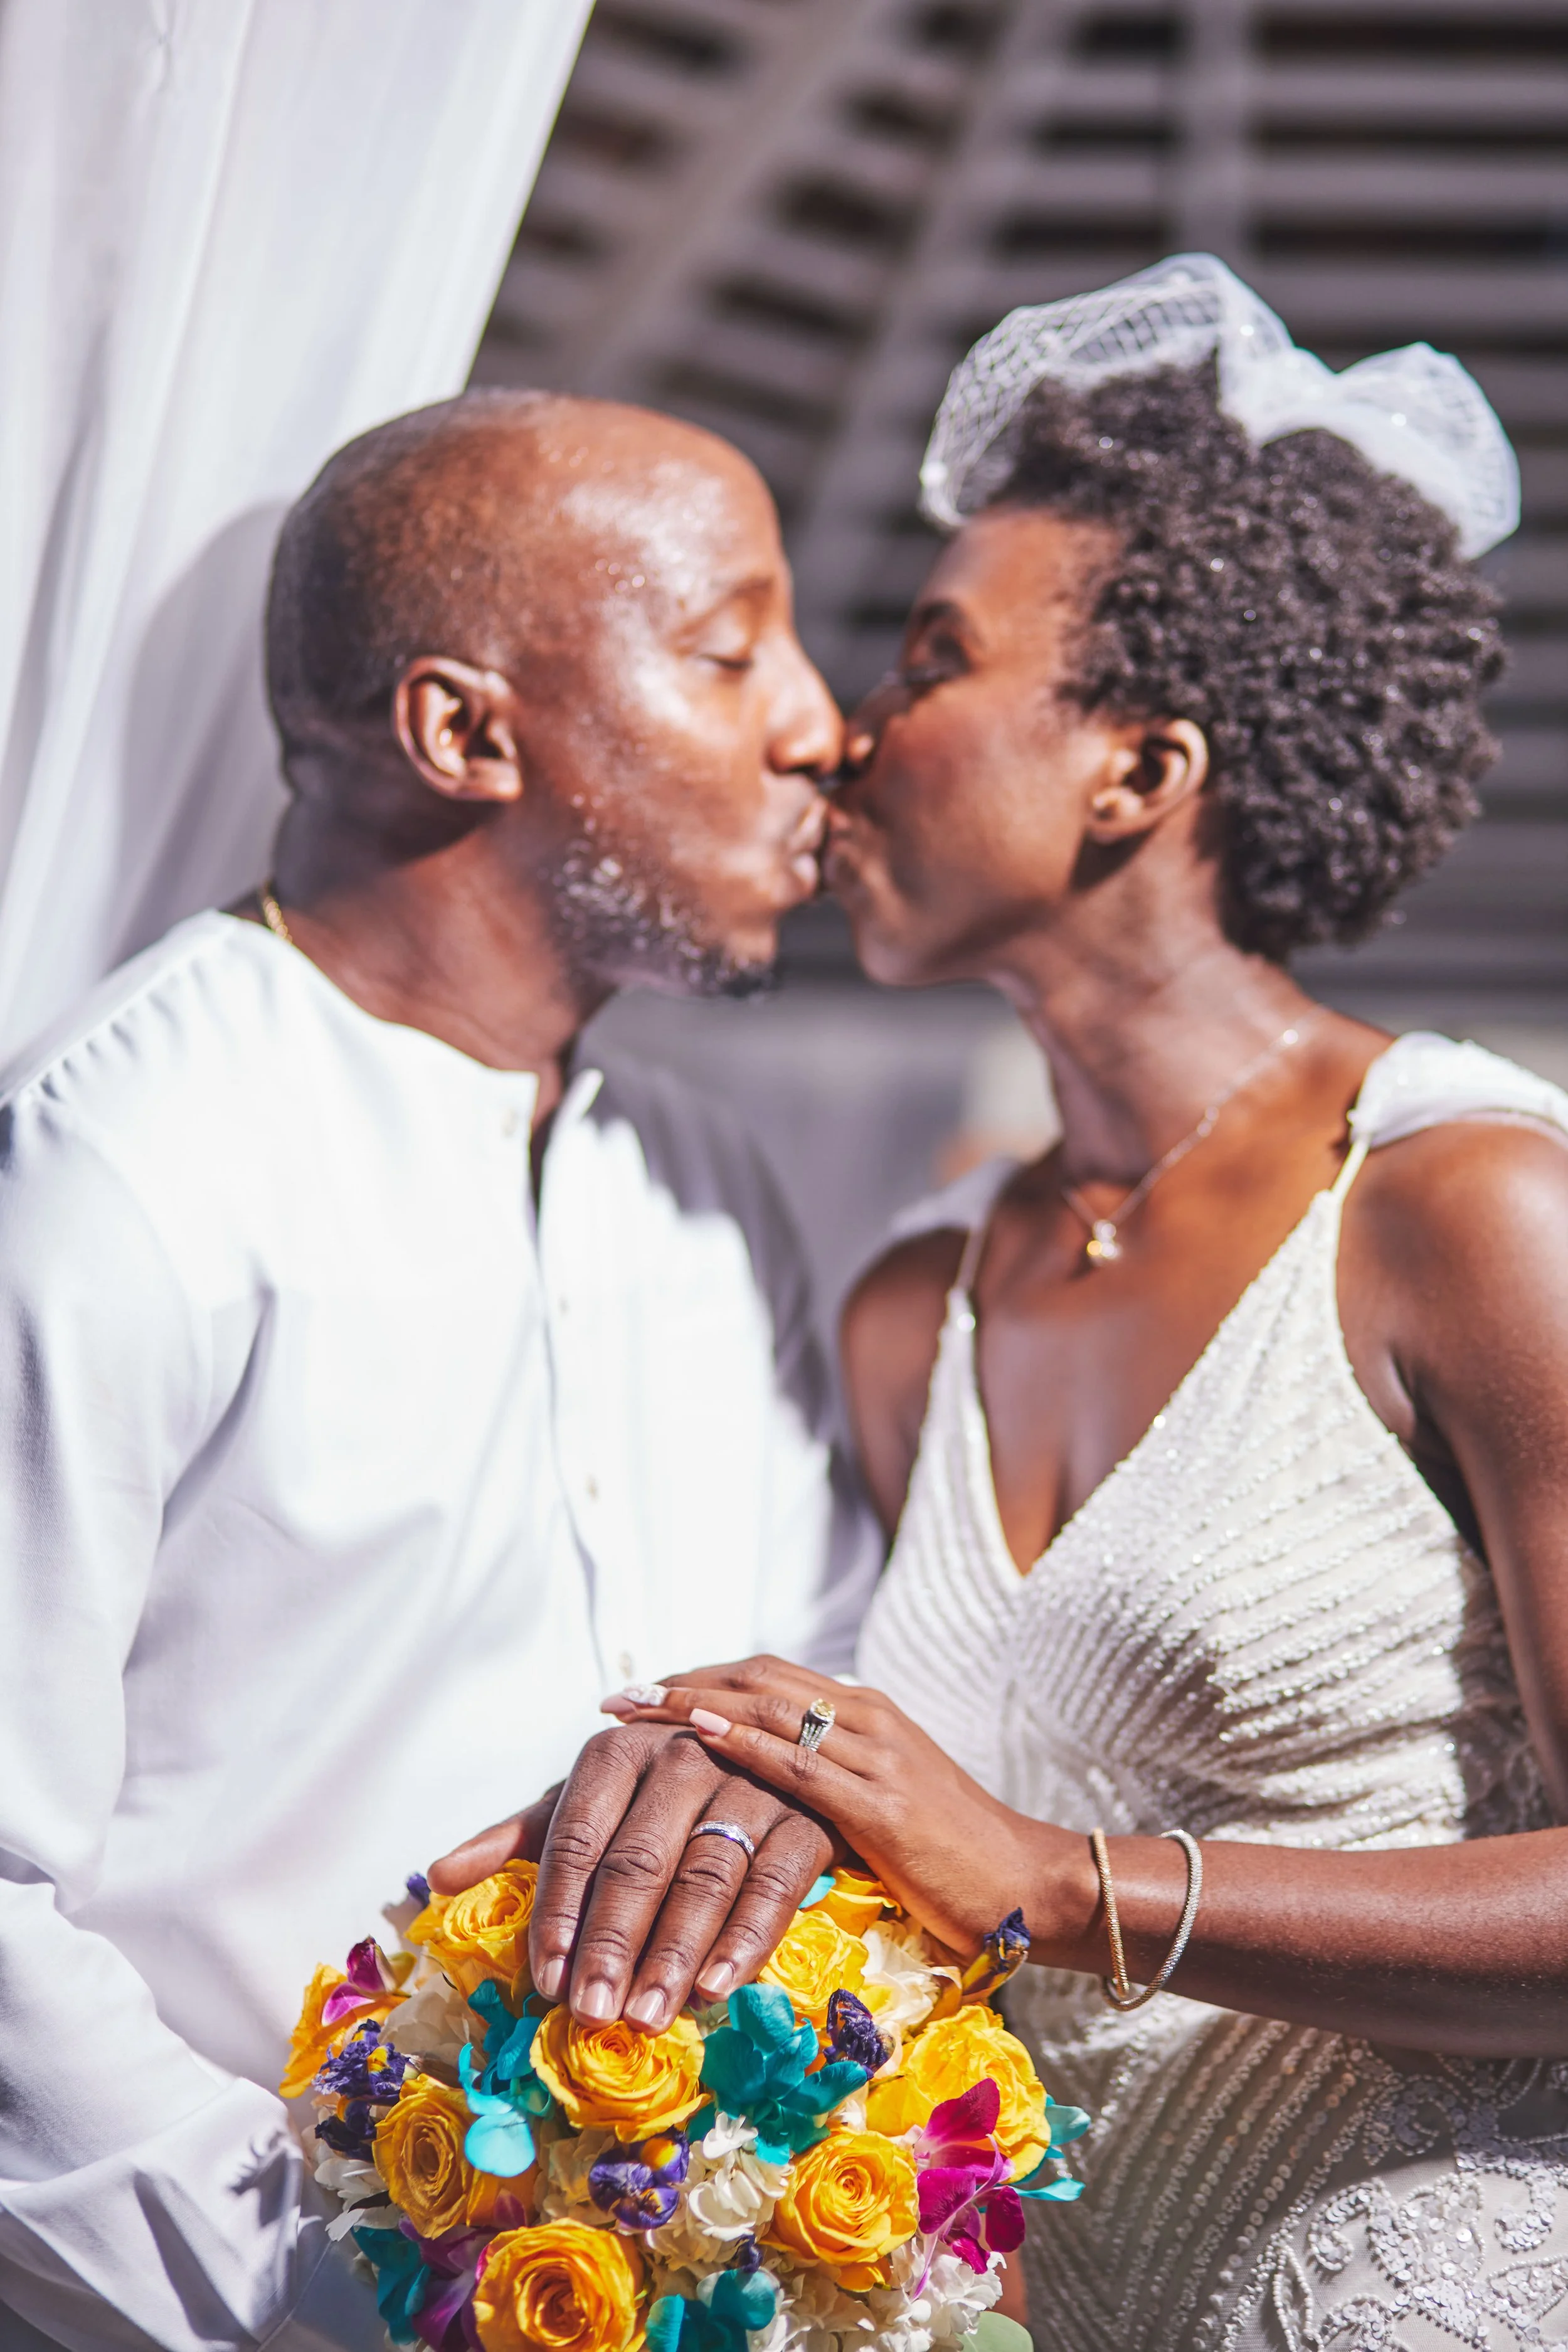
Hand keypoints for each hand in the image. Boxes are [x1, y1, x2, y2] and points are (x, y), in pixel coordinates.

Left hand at [432, 1724, 836, 2028]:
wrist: (764, 1744)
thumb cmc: (658, 1792)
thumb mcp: (590, 1801)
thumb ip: (521, 1837)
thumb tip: (438, 1875)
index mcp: (619, 1751)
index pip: (578, 1837)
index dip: (560, 1911)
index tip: (548, 1979)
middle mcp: (683, 1755)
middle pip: (639, 1860)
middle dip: (613, 1944)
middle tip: (592, 2014)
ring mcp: (750, 1783)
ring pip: (705, 1876)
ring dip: (674, 1953)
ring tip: (646, 2016)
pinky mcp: (805, 1816)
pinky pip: (774, 1882)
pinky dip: (746, 1937)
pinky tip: (718, 1987)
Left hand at [607, 1657, 1076, 1959]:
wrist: (1028, 1885)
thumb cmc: (952, 1859)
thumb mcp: (883, 1804)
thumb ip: (831, 1784)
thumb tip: (765, 1793)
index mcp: (867, 1714)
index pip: (767, 1678)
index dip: (700, 1679)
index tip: (643, 1692)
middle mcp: (867, 1717)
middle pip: (756, 1679)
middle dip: (681, 1684)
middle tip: (618, 1698)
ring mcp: (876, 1754)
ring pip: (769, 1708)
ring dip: (693, 1704)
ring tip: (634, 1710)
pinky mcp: (881, 1802)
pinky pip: (798, 1762)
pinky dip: (742, 1742)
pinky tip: (698, 1738)